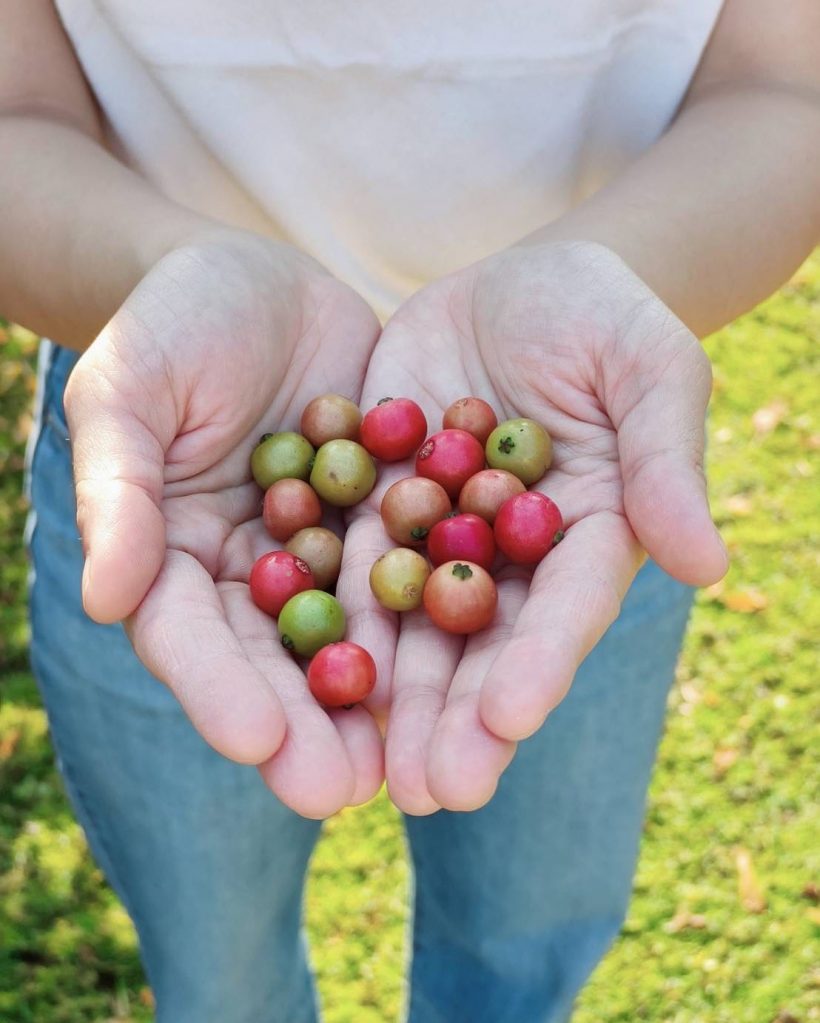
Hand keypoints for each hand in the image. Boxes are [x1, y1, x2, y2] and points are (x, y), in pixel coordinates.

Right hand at [65, 229, 382, 817]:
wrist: (263, 277)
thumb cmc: (172, 323)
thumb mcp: (130, 389)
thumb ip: (120, 489)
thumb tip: (106, 597)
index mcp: (175, 553)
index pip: (189, 634)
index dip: (217, 688)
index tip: (253, 744)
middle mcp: (253, 569)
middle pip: (273, 657)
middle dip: (305, 722)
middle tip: (343, 791)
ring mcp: (324, 548)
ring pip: (350, 631)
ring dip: (379, 696)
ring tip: (415, 759)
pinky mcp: (386, 516)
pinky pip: (414, 566)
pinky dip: (437, 612)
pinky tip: (474, 662)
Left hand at [344, 241, 727, 813]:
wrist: (517, 286)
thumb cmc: (604, 318)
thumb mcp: (648, 368)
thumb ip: (666, 463)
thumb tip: (710, 567)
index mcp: (586, 538)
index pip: (565, 609)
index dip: (541, 663)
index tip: (509, 719)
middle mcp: (508, 558)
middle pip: (484, 642)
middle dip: (458, 715)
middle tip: (431, 793)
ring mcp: (437, 536)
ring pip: (409, 623)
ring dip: (387, 695)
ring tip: (361, 770)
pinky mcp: (376, 504)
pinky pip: (346, 557)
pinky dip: (325, 609)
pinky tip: (295, 665)